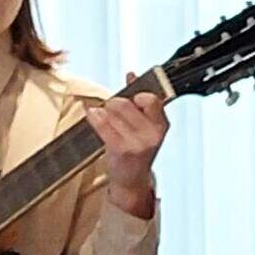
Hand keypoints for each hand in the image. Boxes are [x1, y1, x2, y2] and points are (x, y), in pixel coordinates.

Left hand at [87, 91, 170, 216]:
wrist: (131, 180)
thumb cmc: (136, 150)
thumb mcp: (144, 124)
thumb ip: (139, 98)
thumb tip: (132, 75)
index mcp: (161, 125)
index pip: (150, 98)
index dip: (136, 95)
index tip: (131, 100)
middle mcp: (151, 134)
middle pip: (124, 102)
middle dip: (114, 102)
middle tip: (112, 110)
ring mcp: (136, 143)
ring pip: (111, 111)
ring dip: (103, 111)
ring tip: (104, 118)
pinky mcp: (120, 149)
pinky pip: (101, 123)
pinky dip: (94, 116)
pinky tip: (93, 115)